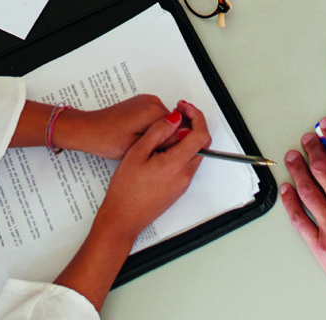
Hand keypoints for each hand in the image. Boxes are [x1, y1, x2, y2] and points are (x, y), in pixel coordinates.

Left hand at [57, 94, 172, 159]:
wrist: (88, 130)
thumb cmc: (106, 139)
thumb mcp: (138, 146)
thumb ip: (164, 142)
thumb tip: (184, 140)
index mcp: (153, 111)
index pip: (179, 127)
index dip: (173, 144)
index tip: (163, 153)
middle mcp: (151, 102)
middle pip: (173, 123)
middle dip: (166, 138)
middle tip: (151, 152)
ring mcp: (145, 101)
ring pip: (164, 122)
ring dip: (158, 134)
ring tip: (142, 146)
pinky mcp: (139, 104)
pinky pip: (155, 118)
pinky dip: (151, 129)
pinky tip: (138, 138)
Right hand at [92, 102, 210, 238]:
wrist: (123, 218)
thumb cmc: (125, 190)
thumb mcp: (137, 152)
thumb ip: (158, 132)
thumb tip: (174, 118)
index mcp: (176, 164)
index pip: (200, 134)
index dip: (194, 115)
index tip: (182, 107)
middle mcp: (185, 175)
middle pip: (202, 143)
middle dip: (193, 124)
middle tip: (177, 115)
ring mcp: (183, 183)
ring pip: (195, 153)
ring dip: (186, 138)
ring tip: (165, 131)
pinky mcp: (178, 188)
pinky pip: (187, 163)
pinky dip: (181, 150)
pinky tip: (162, 148)